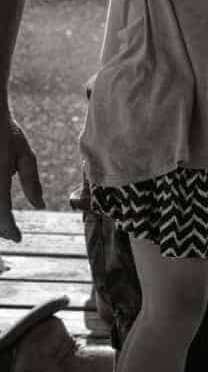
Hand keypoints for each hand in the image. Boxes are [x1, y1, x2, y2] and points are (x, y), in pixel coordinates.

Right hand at [0, 113, 44, 241]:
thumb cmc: (7, 133)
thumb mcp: (24, 155)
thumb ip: (31, 182)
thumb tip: (40, 205)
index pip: (2, 214)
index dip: (9, 230)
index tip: (18, 237)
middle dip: (0, 228)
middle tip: (11, 232)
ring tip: (4, 224)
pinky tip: (1, 208)